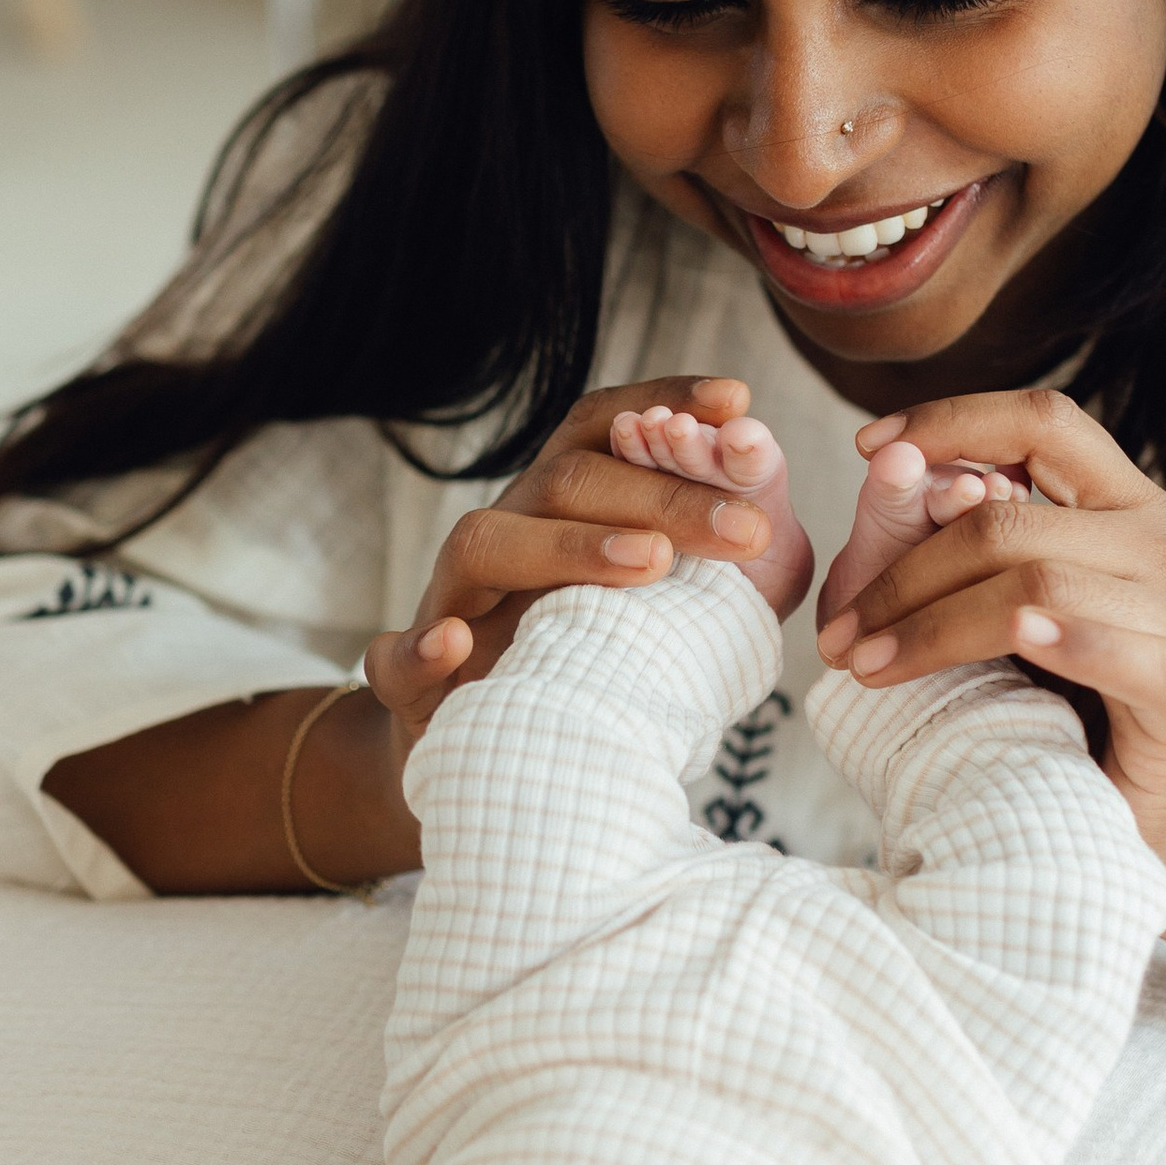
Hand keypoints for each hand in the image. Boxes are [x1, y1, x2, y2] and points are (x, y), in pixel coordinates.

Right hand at [360, 374, 778, 780]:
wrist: (498, 763)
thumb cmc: (603, 666)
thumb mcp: (684, 600)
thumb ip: (732, 546)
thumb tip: (769, 480)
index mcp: (562, 507)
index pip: (603, 428)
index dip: (664, 401)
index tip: (737, 402)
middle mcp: (506, 535)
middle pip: (565, 480)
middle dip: (662, 493)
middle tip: (748, 528)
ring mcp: (453, 602)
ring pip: (485, 541)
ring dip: (569, 545)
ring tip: (653, 563)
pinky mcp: (412, 681)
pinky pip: (396, 657)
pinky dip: (419, 648)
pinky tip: (457, 644)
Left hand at [813, 388, 1165, 914]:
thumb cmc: (1089, 719)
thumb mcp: (1028, 620)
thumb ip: (982, 558)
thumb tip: (884, 485)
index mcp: (1128, 508)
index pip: (1042, 421)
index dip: (950, 419)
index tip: (864, 448)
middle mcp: (1164, 542)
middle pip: (1007, 517)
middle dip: (902, 571)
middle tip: (839, 634)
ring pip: (1033, 582)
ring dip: (931, 624)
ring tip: (869, 664)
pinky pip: (1108, 646)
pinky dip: (1052, 642)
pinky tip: (1006, 647)